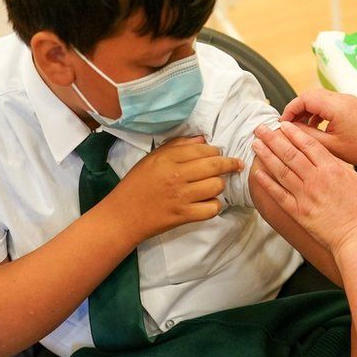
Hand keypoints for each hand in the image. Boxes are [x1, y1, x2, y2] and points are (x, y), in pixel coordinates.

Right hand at [101, 136, 242, 243]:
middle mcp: (176, 176)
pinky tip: (208, 203)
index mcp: (167, 159)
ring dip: (220, 185)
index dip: (216, 151)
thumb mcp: (152, 158)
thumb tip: (203, 140)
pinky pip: (212, 209)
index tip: (221, 153)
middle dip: (229, 164)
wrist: (122, 216)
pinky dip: (214, 206)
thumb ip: (177, 146)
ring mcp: (181, 197)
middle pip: (215, 166)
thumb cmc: (136, 184)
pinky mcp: (183, 216)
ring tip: (215, 185)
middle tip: (235, 165)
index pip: (202, 150)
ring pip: (217, 186)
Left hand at [251, 122, 356, 253]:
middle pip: (290, 153)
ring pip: (281, 170)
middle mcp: (316, 180)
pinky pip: (278, 194)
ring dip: (266, 155)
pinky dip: (267, 183)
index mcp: (332, 169)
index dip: (293, 133)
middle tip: (261, 128)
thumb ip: (339, 167)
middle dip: (273, 139)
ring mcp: (305, 196)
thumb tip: (326, 158)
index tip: (283, 125)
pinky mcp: (298, 212)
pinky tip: (258, 173)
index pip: (308, 145)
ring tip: (256, 144)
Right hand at [279, 89, 356, 169]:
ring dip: (307, 110)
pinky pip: (328, 103)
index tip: (283, 123)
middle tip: (289, 125)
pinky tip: (315, 127)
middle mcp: (341, 98)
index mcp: (336, 106)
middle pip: (310, 95)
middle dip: (296, 109)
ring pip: (318, 98)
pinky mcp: (350, 105)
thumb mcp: (330, 146)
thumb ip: (307, 136)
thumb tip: (289, 130)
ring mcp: (347, 100)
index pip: (304, 98)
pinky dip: (318, 112)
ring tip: (301, 128)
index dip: (290, 110)